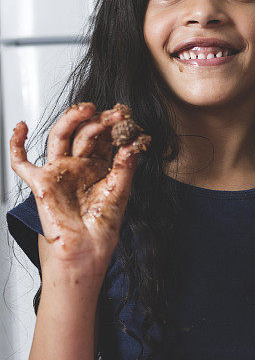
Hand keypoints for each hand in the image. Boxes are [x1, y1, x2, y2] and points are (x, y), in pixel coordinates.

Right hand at [10, 102, 149, 272]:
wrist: (87, 251)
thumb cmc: (103, 228)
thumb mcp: (120, 193)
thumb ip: (125, 167)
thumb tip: (133, 144)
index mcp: (98, 168)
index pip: (104, 139)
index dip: (114, 127)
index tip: (128, 119)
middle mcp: (78, 166)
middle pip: (85, 133)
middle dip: (100, 121)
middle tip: (115, 114)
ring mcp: (59, 171)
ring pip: (60, 136)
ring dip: (72, 119)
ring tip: (89, 108)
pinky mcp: (41, 182)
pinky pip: (21, 162)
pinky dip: (17, 143)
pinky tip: (21, 126)